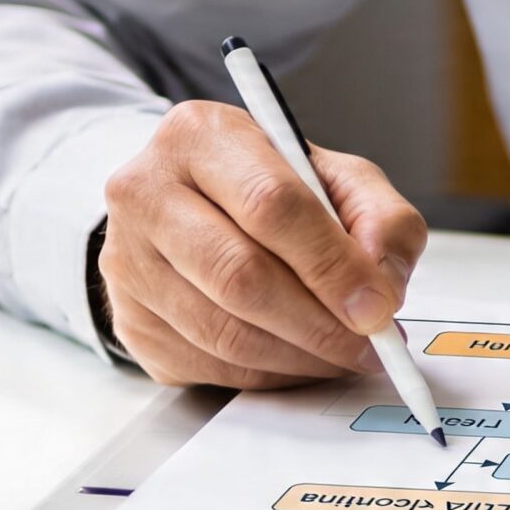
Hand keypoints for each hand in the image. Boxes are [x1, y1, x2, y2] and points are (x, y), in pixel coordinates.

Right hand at [98, 100, 428, 388]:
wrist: (193, 207)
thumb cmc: (272, 189)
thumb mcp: (338, 178)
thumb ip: (380, 219)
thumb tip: (382, 288)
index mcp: (200, 136)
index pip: (270, 204)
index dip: (331, 264)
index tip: (378, 306)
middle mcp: (146, 192)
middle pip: (240, 275)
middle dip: (320, 323)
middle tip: (371, 345)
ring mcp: (127, 260)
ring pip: (223, 332)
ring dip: (300, 356)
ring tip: (346, 355)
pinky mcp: (129, 320)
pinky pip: (209, 364)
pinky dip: (270, 374)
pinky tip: (302, 360)